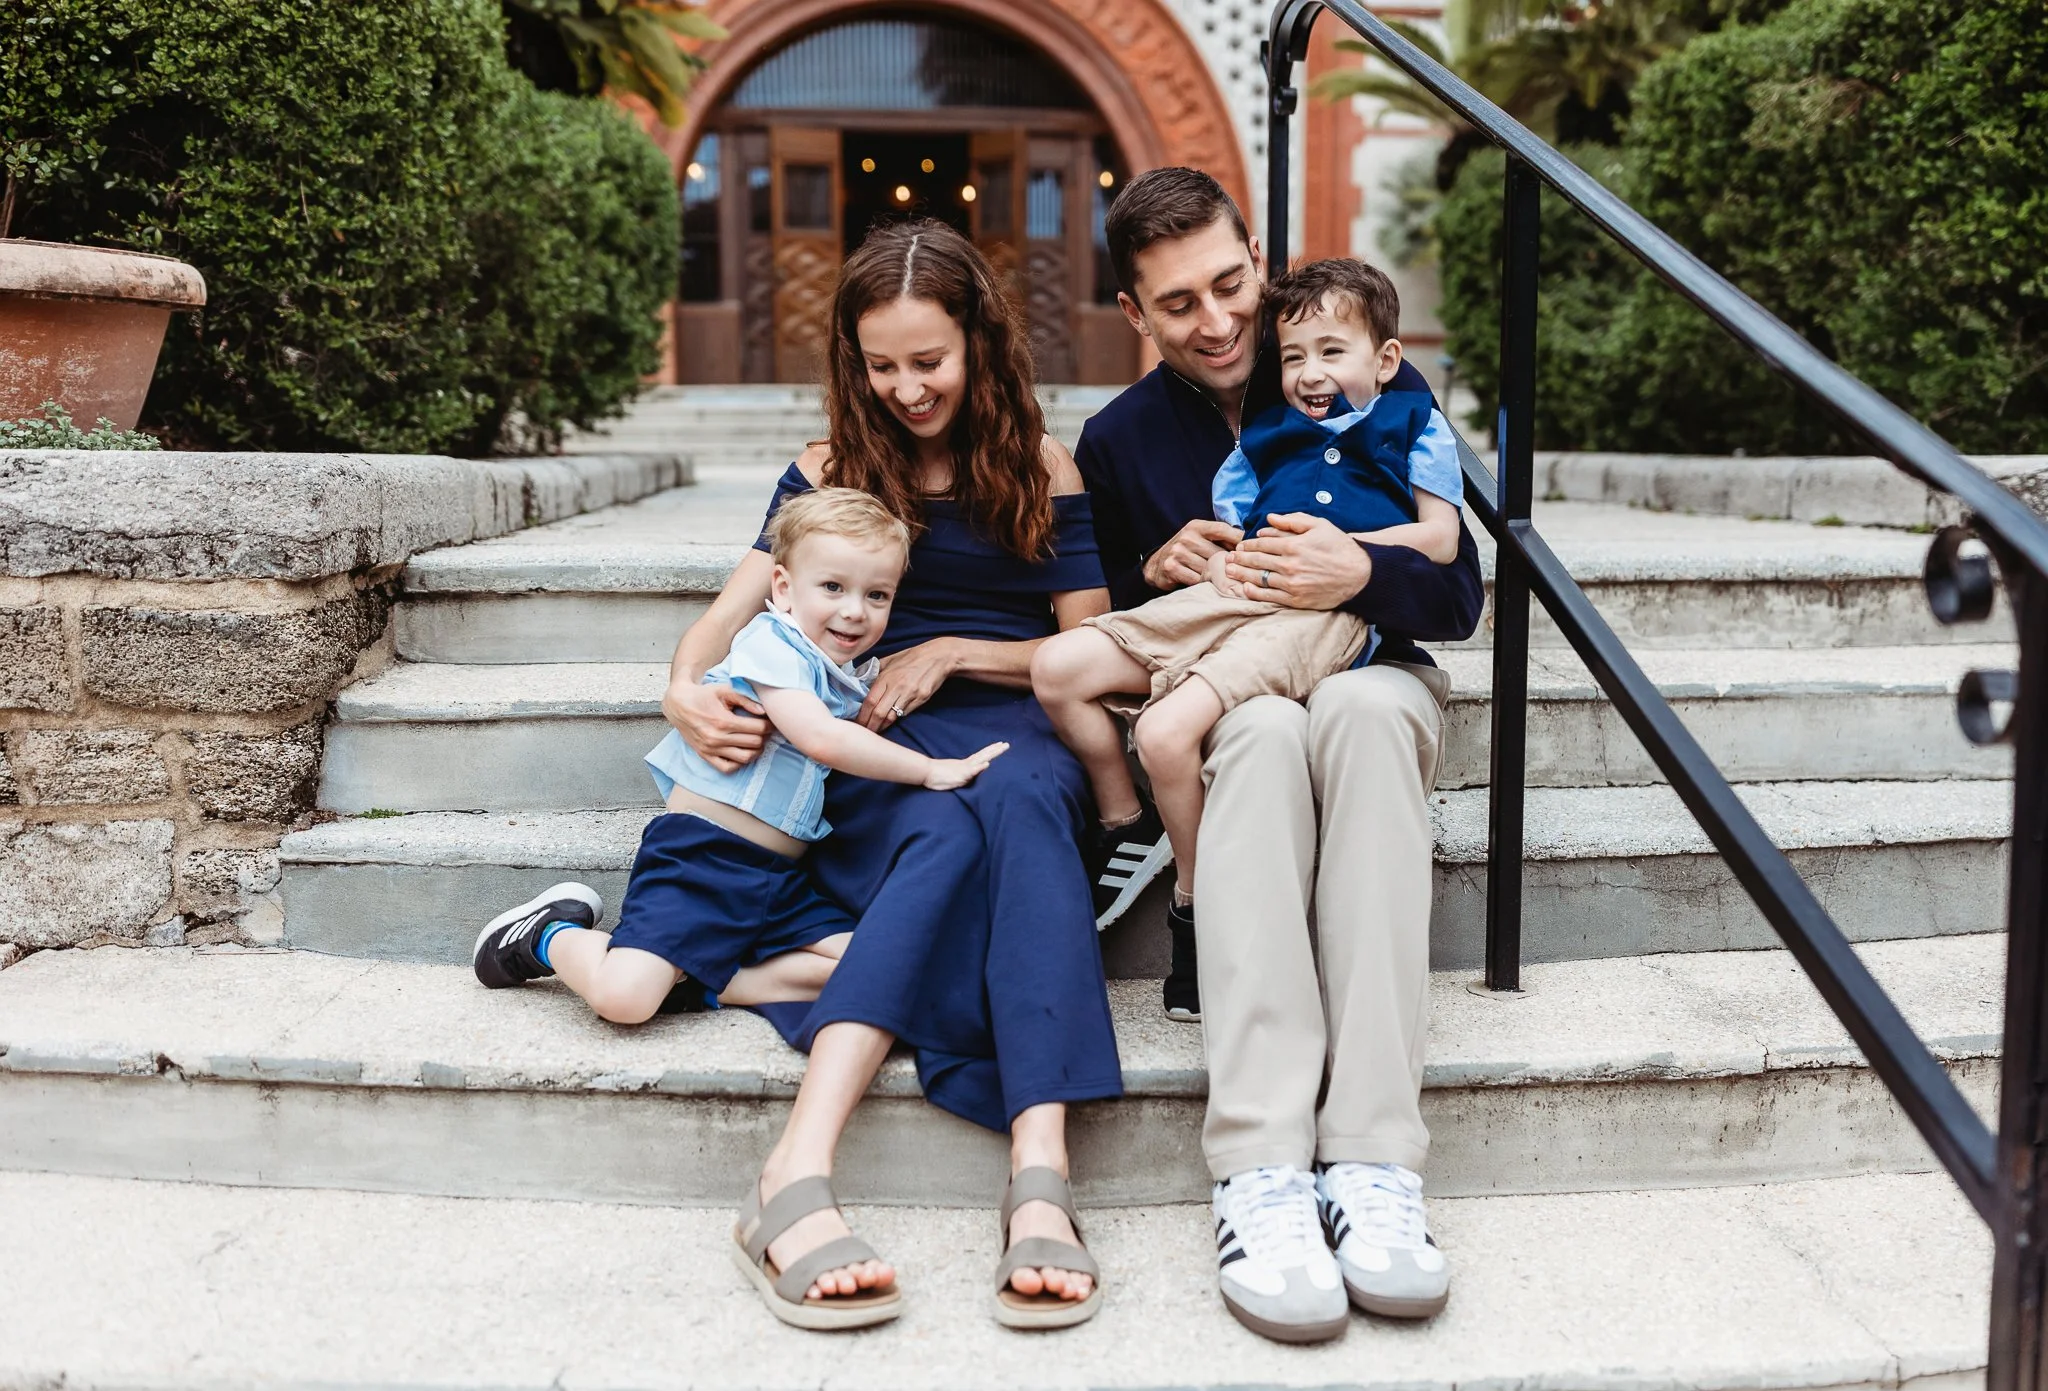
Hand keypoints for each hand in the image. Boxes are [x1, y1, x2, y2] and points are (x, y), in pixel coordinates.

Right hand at [663, 679, 766, 773]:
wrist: (678, 703)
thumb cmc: (703, 695)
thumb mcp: (724, 690)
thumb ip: (745, 699)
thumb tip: (763, 710)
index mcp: (723, 721)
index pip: (758, 729)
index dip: (769, 725)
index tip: (770, 721)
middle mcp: (717, 738)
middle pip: (754, 743)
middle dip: (764, 736)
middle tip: (765, 729)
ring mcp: (711, 749)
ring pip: (745, 758)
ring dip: (756, 750)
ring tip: (757, 741)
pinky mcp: (705, 756)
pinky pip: (727, 768)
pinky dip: (739, 763)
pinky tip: (742, 751)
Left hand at [858, 638, 959, 731]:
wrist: (939, 656)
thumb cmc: (913, 657)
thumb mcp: (890, 659)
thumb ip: (875, 670)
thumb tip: (859, 680)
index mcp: (886, 676)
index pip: (869, 701)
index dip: (861, 715)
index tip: (856, 722)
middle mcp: (897, 686)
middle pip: (878, 713)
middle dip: (869, 725)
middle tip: (864, 731)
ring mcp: (910, 694)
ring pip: (891, 717)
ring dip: (881, 726)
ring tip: (875, 730)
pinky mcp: (921, 699)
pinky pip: (905, 713)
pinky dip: (895, 720)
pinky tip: (889, 723)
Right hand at [923, 741, 1009, 789]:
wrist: (926, 773)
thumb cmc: (937, 776)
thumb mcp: (954, 775)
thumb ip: (963, 773)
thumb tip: (971, 773)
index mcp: (966, 764)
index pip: (981, 756)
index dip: (991, 751)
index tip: (1000, 745)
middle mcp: (967, 764)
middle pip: (984, 755)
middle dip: (996, 750)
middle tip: (1007, 744)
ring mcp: (964, 768)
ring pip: (981, 759)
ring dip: (992, 754)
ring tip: (1002, 748)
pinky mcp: (960, 775)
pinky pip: (971, 771)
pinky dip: (979, 767)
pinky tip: (988, 764)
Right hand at [1142, 519, 1243, 590]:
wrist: (1156, 565)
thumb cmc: (1186, 552)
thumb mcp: (1199, 538)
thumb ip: (1220, 538)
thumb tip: (1249, 540)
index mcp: (1196, 526)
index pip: (1223, 529)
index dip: (1239, 539)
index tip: (1253, 548)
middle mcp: (1187, 537)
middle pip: (1218, 553)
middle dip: (1231, 563)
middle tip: (1244, 572)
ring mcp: (1178, 553)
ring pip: (1209, 568)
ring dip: (1219, 576)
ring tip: (1229, 581)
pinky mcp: (1172, 568)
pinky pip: (1197, 580)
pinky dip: (1206, 584)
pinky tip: (1211, 586)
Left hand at [1226, 513, 1373, 609]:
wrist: (1360, 575)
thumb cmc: (1340, 547)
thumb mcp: (1320, 526)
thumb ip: (1293, 521)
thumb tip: (1270, 518)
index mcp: (1294, 546)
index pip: (1262, 544)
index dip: (1248, 545)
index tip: (1240, 546)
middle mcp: (1290, 565)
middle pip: (1256, 562)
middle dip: (1239, 560)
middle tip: (1228, 559)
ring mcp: (1292, 584)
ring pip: (1259, 579)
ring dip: (1241, 575)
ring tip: (1229, 572)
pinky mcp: (1296, 600)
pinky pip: (1269, 597)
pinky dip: (1255, 593)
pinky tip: (1245, 589)